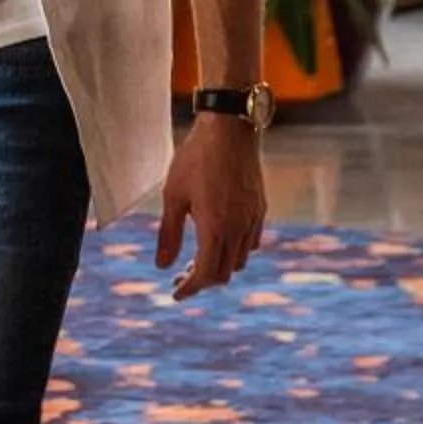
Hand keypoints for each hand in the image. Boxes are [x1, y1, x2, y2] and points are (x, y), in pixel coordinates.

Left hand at [156, 117, 268, 300]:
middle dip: (201, 280)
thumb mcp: (173, 195)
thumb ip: (168, 234)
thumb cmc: (195, 159)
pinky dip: (234, 250)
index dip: (189, 288)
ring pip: (239, 259)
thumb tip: (162, 267)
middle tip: (179, 277)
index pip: (205, 274)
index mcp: (215, 228)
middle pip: (223, 272)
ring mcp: (253, 219)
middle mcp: (238, 229)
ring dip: (218, 266)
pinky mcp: (260, 209)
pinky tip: (219, 240)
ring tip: (196, 259)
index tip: (175, 294)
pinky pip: (251, 243)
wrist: (229, 130)